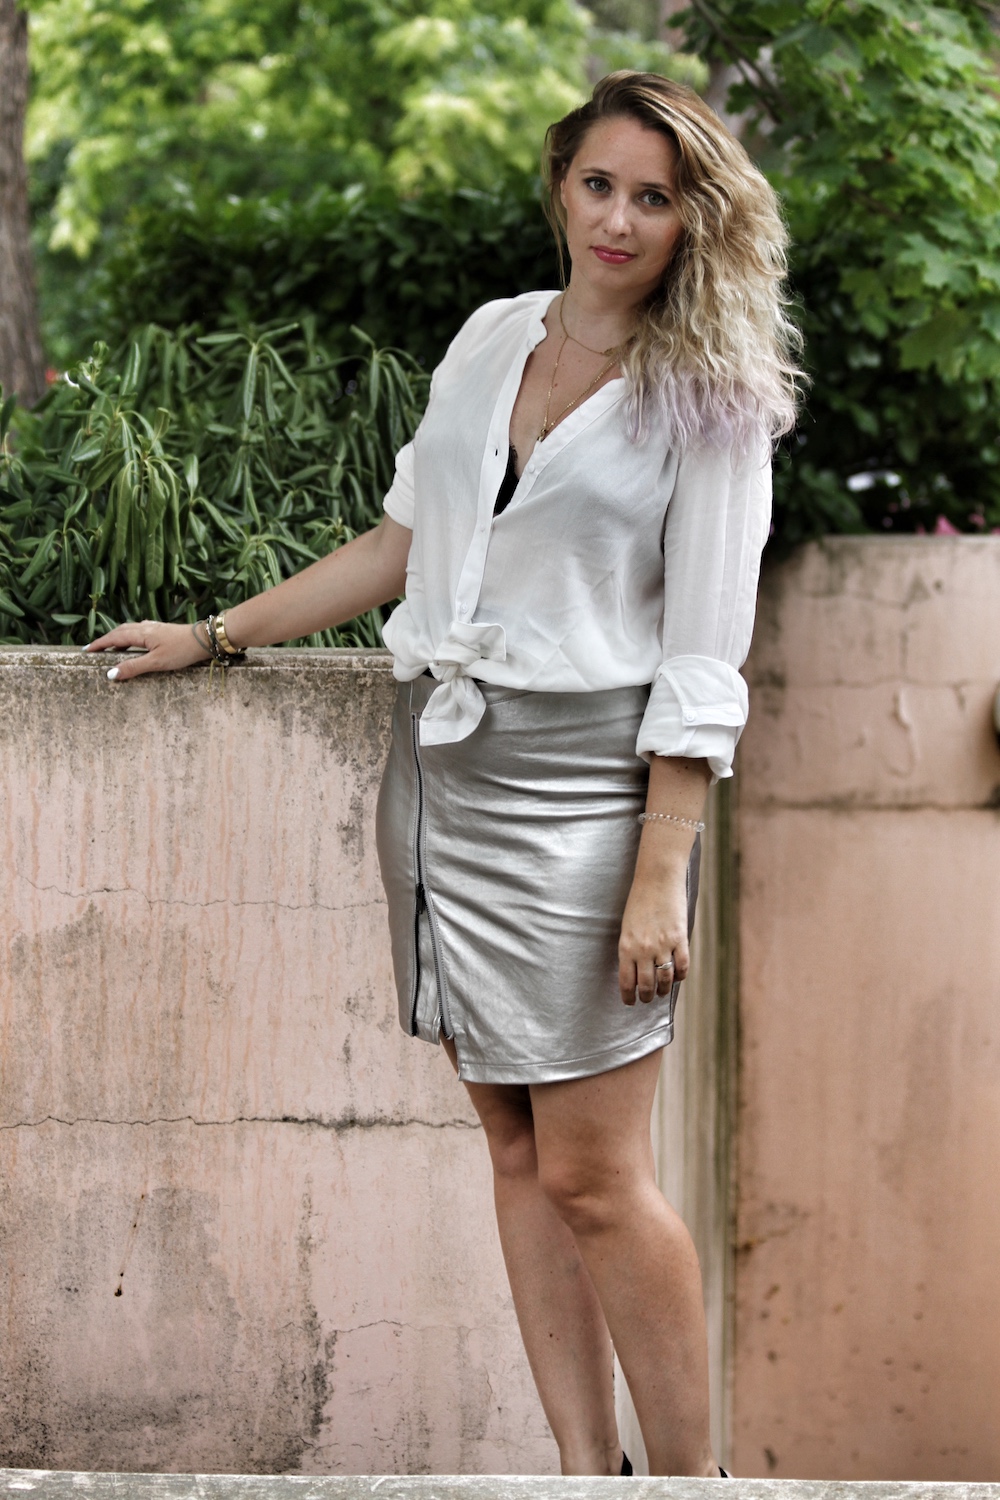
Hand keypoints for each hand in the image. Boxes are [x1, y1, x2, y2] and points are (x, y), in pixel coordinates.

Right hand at [84, 620, 211, 680]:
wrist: (205, 639)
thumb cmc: (182, 650)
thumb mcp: (156, 662)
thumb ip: (133, 667)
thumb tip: (110, 673)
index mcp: (141, 634)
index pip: (114, 638)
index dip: (100, 644)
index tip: (87, 650)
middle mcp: (145, 627)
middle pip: (120, 631)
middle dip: (106, 640)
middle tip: (95, 649)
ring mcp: (154, 628)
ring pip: (130, 630)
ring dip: (118, 638)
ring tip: (111, 648)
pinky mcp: (162, 630)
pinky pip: (140, 631)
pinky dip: (131, 637)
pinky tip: (135, 642)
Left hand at [618, 864, 689, 1005]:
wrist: (657, 879)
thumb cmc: (639, 901)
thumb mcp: (627, 927)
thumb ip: (630, 949)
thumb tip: (635, 970)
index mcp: (626, 947)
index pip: (626, 982)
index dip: (628, 997)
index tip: (630, 1002)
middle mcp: (643, 950)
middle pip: (646, 985)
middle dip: (646, 997)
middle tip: (647, 999)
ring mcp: (663, 945)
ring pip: (665, 980)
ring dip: (663, 990)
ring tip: (661, 991)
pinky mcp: (680, 938)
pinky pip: (682, 966)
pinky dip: (680, 975)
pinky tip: (677, 976)